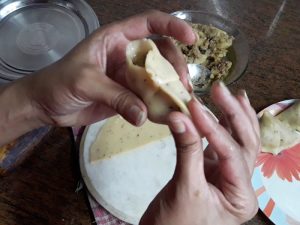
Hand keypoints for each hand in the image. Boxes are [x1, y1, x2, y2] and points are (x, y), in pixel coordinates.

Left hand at [22, 10, 194, 126]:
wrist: (46, 105)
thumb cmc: (58, 83)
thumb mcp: (85, 82)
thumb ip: (115, 96)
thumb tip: (143, 115)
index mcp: (115, 39)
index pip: (149, 24)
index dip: (172, 26)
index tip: (192, 38)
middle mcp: (126, 55)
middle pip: (161, 53)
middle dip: (175, 66)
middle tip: (183, 85)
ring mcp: (128, 76)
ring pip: (158, 78)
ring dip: (170, 89)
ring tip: (181, 102)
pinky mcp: (128, 96)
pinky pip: (148, 98)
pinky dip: (159, 105)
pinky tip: (167, 114)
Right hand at [140, 82, 259, 224]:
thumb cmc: (173, 224)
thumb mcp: (183, 188)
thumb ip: (185, 150)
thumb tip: (179, 116)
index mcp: (240, 196)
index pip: (231, 154)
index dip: (212, 128)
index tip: (194, 107)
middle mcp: (240, 185)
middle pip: (245, 142)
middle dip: (234, 114)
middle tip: (220, 89)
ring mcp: (227, 176)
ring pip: (238, 141)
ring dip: (234, 116)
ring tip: (231, 94)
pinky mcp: (212, 169)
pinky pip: (221, 144)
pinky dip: (221, 126)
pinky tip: (223, 111)